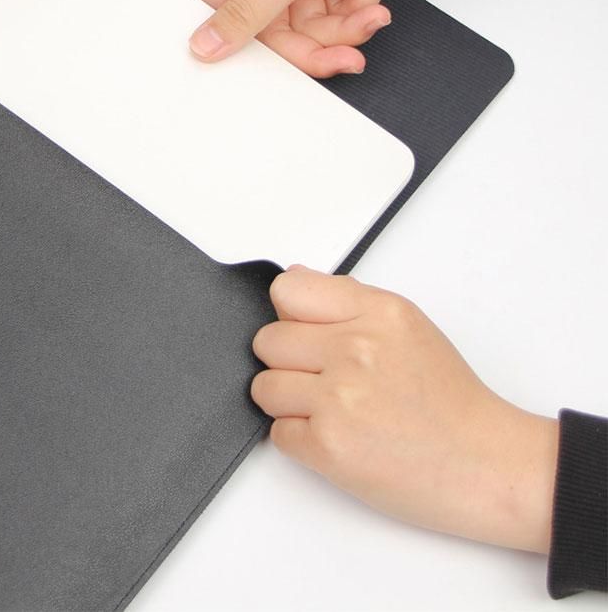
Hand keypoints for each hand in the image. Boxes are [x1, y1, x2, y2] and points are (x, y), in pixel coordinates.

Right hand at [189, 0, 468, 77]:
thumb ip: (246, 13)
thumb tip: (202, 45)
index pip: (229, 17)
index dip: (255, 47)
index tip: (285, 69)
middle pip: (277, 30)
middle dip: (319, 41)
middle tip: (347, 53)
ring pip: (312, 26)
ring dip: (346, 24)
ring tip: (371, 11)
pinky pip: (336, 13)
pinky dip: (358, 4)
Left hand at [251, 266, 558, 552]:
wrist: (486, 465)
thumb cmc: (449, 401)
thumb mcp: (408, 326)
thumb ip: (348, 301)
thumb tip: (294, 283)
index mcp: (377, 312)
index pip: (287, 291)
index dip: (290, 315)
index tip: (306, 332)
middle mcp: (355, 349)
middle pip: (267, 341)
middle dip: (287, 362)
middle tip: (323, 379)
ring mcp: (339, 399)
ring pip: (264, 388)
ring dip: (289, 403)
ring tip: (331, 410)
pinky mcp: (327, 447)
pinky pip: (277, 433)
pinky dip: (300, 439)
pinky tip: (338, 437)